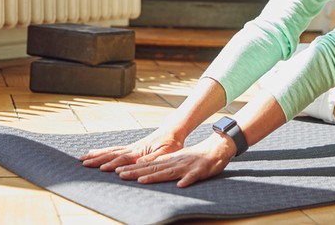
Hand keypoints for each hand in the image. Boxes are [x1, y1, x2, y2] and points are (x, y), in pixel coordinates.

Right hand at [79, 128, 183, 170]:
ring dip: (97, 155)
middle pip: (113, 154)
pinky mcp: (131, 147)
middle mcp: (133, 149)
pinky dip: (103, 151)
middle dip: (98, 159)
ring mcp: (131, 147)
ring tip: (83, 158)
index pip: (125, 159)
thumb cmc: (172, 143)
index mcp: (141, 151)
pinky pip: (114, 149)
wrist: (173, 130)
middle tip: (83, 163)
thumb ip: (153, 159)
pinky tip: (94, 152)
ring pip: (111, 151)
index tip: (103, 169)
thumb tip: (139, 165)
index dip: (114, 164)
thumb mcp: (167, 152)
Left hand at [115, 132, 235, 186]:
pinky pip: (193, 176)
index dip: (133, 169)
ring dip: (155, 176)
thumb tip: (144, 168)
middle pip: (154, 169)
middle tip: (120, 175)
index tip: (118, 172)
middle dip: (137, 172)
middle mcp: (175, 162)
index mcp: (170, 160)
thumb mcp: (177, 159)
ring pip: (169, 172)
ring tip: (141, 180)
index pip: (148, 165)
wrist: (216, 148)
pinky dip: (187, 180)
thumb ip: (163, 164)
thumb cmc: (195, 157)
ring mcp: (187, 166)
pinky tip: (181, 185)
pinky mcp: (200, 170)